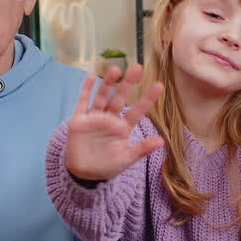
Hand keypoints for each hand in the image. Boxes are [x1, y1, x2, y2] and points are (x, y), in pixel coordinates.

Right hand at [66, 64, 164, 181]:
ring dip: (108, 83)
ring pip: (102, 97)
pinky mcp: (79, 121)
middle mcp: (110, 119)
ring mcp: (94, 118)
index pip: (137, 111)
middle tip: (137, 67)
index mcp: (122, 128)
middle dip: (128, 83)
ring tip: (115, 69)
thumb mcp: (126, 159)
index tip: (159, 85)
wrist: (84, 173)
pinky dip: (85, 90)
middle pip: (120, 98)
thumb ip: (141, 149)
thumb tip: (161, 141)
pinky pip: (82, 103)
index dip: (147, 99)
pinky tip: (89, 77)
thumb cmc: (107, 166)